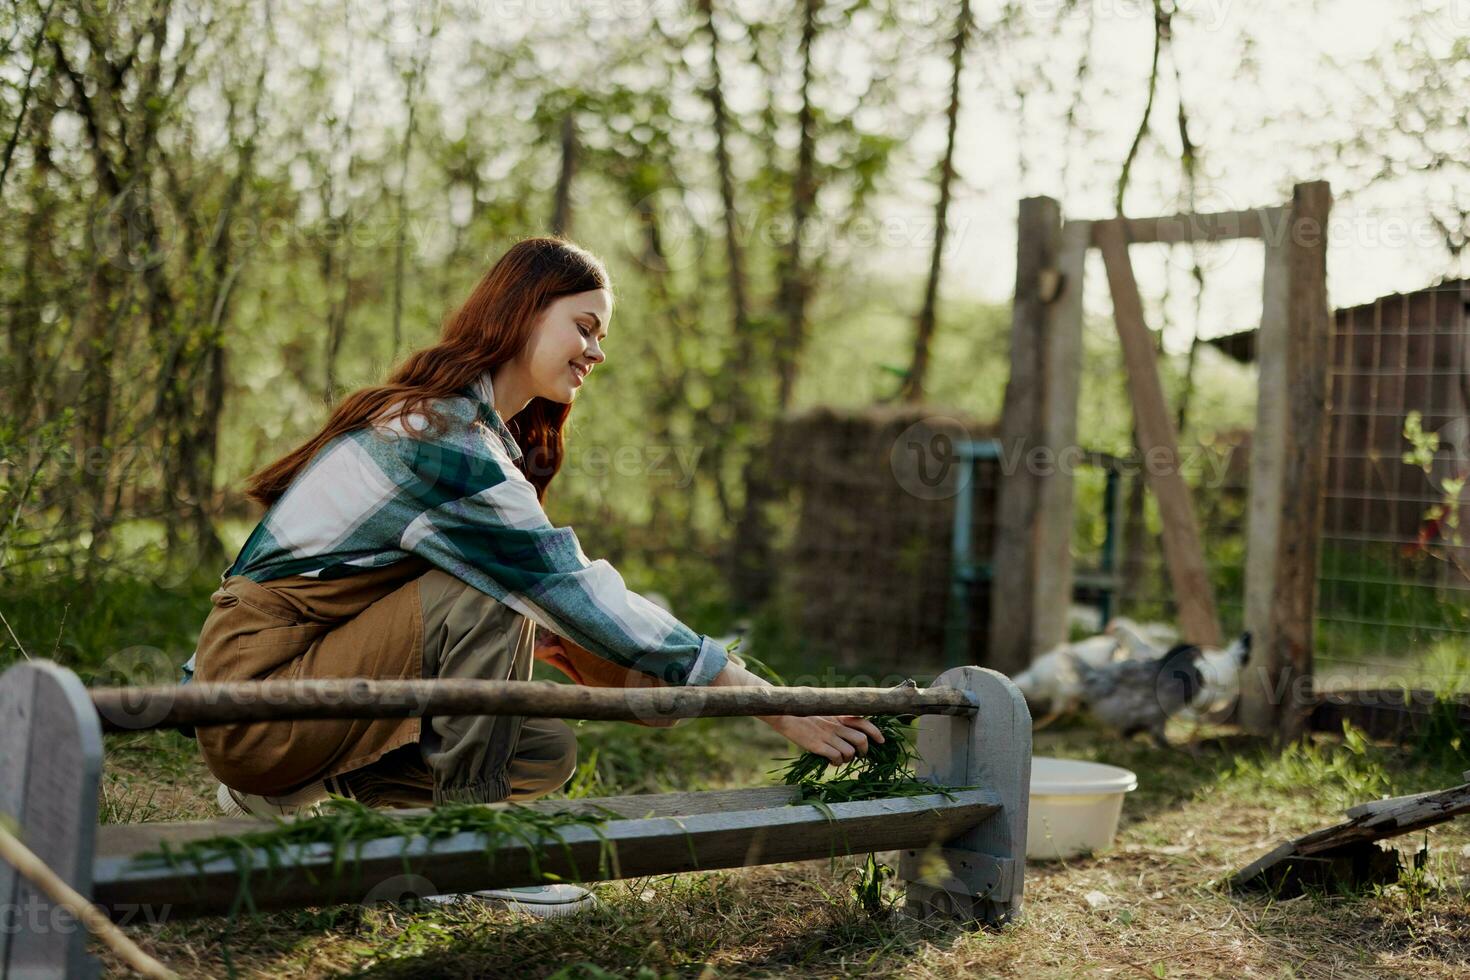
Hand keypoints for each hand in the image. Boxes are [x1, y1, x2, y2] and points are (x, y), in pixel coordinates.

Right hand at [763, 713, 884, 764]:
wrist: (785, 714)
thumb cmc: (802, 715)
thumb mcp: (824, 713)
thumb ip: (836, 720)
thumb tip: (849, 731)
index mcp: (838, 716)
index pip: (864, 721)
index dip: (876, 732)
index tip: (881, 741)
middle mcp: (836, 725)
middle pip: (861, 739)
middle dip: (864, 751)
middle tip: (859, 755)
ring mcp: (827, 736)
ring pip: (850, 751)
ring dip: (848, 759)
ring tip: (840, 758)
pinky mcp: (818, 745)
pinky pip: (836, 758)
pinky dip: (836, 762)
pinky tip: (830, 760)